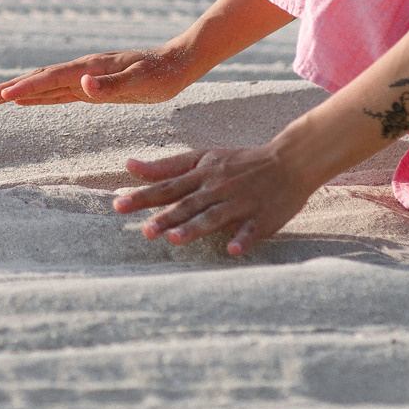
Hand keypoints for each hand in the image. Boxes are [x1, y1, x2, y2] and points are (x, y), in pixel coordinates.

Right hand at [0, 45, 196, 105]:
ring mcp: (85, 77)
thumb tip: (82, 84)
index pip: (51, 78)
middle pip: (39, 78)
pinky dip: (38, 96)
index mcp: (90, 68)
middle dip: (10, 88)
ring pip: (44, 84)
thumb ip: (112, 86)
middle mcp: (82, 70)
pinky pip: (58, 92)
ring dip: (18, 91)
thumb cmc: (163, 74)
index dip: (26, 89)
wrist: (179, 61)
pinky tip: (26, 101)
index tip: (3, 98)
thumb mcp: (142, 82)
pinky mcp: (91, 86)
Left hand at [112, 145, 316, 253]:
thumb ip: (167, 166)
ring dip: (195, 228)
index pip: (168, 187)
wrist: (289, 160)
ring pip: (215, 216)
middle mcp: (218, 188)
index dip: (143, 196)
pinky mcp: (263, 217)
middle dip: (166, 218)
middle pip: (188, 205)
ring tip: (176, 239)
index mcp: (202, 175)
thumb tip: (129, 166)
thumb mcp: (203, 158)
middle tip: (145, 232)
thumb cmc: (240, 163)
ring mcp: (241, 203)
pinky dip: (243, 239)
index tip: (118, 204)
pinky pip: (252, 230)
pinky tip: (232, 249)